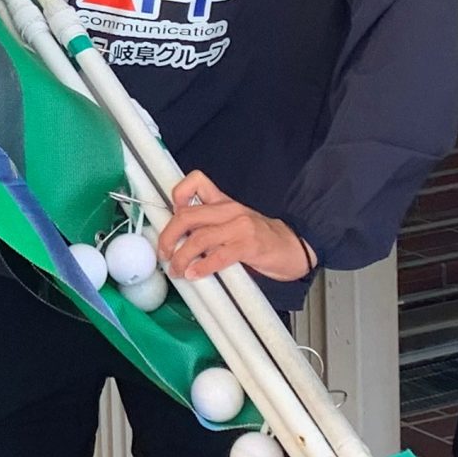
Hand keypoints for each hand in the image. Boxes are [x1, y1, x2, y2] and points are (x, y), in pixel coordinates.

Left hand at [156, 170, 314, 281]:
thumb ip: (206, 224)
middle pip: (186, 216)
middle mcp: (230, 211)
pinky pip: (218, 256)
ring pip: (199, 238)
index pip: (196, 182)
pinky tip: (194, 274)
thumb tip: (174, 237)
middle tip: (164, 253)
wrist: (293, 248)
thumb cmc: (258, 237)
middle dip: (168, 236)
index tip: (167, 215)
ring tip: (177, 270)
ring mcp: (241, 227)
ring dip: (181, 257)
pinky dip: (202, 267)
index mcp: (223, 202)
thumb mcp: (230, 223)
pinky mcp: (250, 246)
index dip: (177, 194)